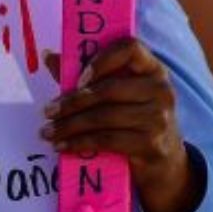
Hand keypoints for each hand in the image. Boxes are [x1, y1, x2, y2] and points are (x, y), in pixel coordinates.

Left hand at [42, 38, 202, 211]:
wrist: (165, 164)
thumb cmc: (134, 120)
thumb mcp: (119, 95)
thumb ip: (86, 75)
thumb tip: (49, 56)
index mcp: (152, 69)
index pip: (130, 47)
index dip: (102, 59)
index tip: (79, 77)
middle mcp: (160, 90)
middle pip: (109, 89)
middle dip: (73, 101)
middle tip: (48, 111)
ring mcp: (158, 118)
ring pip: (104, 117)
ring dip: (69, 126)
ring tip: (48, 131)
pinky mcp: (151, 144)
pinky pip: (107, 140)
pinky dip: (79, 143)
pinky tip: (63, 146)